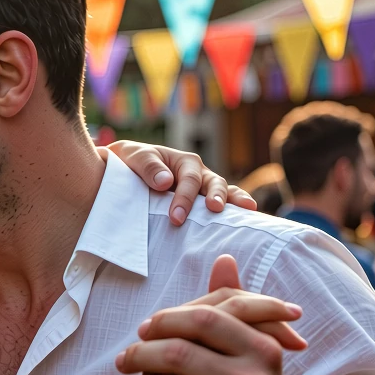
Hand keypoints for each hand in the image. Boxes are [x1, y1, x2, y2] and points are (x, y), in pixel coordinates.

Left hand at [106, 141, 256, 224]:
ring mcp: (203, 190)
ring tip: (246, 210)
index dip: (184, 198)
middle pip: (214, 183)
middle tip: (213, 210)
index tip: (176, 218)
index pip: (189, 180)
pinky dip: (235, 209)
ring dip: (233, 201)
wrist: (124, 171)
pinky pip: (223, 205)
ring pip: (224, 192)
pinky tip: (249, 218)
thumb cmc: (129, 162)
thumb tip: (166, 182)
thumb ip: (147, 166)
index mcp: (184, 162)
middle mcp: (198, 174)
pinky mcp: (203, 205)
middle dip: (215, 197)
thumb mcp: (134, 157)